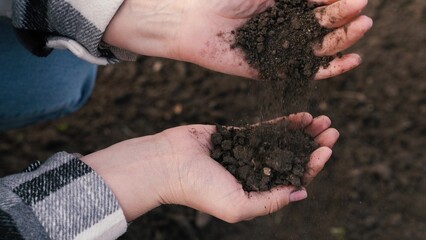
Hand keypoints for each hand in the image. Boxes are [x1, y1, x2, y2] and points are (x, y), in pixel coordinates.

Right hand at [81, 113, 338, 222]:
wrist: (169, 164)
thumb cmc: (200, 189)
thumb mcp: (239, 206)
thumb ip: (271, 201)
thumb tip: (303, 193)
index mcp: (259, 192)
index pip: (294, 179)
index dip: (313, 166)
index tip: (326, 150)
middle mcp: (256, 173)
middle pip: (293, 158)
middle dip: (314, 145)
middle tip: (332, 131)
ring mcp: (248, 153)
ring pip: (283, 141)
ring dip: (303, 132)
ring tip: (321, 120)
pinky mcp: (237, 135)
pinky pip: (265, 129)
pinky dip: (283, 123)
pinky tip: (300, 115)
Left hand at [104, 0, 371, 79]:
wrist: (195, 23)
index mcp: (287, 7)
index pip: (322, 4)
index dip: (340, 1)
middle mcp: (288, 29)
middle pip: (326, 25)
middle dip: (345, 18)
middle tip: (362, 13)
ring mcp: (284, 51)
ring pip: (322, 48)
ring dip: (344, 40)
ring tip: (361, 27)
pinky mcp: (276, 72)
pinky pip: (307, 72)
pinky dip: (331, 68)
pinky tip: (350, 60)